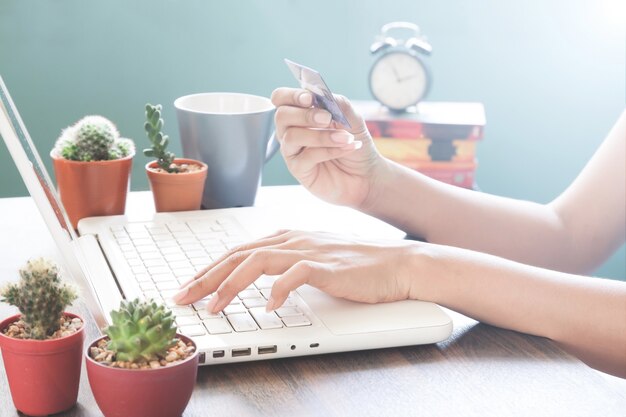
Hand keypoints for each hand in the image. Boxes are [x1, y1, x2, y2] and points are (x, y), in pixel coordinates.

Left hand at [173, 230, 418, 312]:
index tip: (189, 287)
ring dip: (230, 285)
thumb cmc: (356, 264)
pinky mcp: (327, 267)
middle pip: (238, 255)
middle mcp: (292, 239)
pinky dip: (278, 292)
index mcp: (286, 237)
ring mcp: (309, 251)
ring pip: (258, 262)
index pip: (237, 251)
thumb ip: (286, 263)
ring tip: (213, 306)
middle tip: (182, 297)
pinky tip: (268, 308)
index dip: (209, 269)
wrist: (395, 262)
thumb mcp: (313, 257)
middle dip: (205, 276)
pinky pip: (295, 276)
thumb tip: (260, 277)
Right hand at [271, 87, 383, 208]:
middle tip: (328, 118)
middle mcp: (292, 130)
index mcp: (300, 113)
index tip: (310, 98)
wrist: (365, 173)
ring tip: (345, 137)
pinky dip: (329, 150)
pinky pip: (306, 157)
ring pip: (292, 137)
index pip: (281, 98)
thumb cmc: (353, 143)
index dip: (291, 96)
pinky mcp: (298, 169)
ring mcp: (293, 151)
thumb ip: (339, 103)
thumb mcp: (353, 119)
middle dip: (305, 115)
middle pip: (281, 116)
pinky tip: (346, 148)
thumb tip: (322, 94)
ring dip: (321, 135)